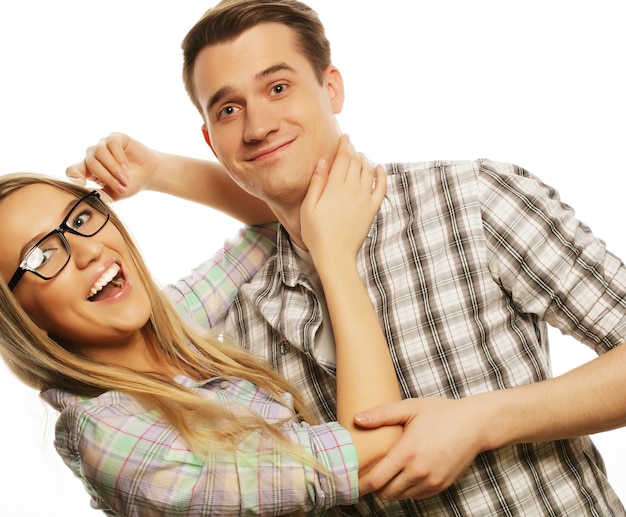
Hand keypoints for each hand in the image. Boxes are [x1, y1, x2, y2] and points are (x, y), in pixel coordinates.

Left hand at [66, 132, 159, 199]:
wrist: (149, 175)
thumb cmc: (130, 184)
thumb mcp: (113, 194)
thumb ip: (99, 195)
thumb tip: (86, 198)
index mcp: (88, 170)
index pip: (72, 170)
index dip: (74, 177)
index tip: (82, 186)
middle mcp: (93, 156)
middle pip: (91, 163)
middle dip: (106, 176)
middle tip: (120, 186)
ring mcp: (103, 145)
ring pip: (100, 152)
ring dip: (113, 168)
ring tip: (124, 178)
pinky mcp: (115, 138)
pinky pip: (112, 144)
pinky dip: (118, 157)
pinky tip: (126, 166)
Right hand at [300, 135, 385, 266]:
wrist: (335, 255)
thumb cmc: (316, 234)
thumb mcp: (308, 207)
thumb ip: (316, 183)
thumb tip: (322, 161)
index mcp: (334, 187)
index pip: (343, 158)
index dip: (344, 145)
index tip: (344, 137)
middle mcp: (352, 189)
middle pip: (356, 162)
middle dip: (353, 150)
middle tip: (350, 145)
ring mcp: (365, 198)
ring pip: (369, 170)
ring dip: (365, 160)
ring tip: (360, 156)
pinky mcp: (372, 209)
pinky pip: (382, 186)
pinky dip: (382, 174)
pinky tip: (380, 167)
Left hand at [355, 398, 482, 498]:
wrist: (475, 424)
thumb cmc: (442, 413)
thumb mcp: (410, 408)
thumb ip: (382, 414)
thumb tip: (357, 419)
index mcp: (408, 453)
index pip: (376, 480)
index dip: (361, 484)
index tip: (351, 480)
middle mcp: (419, 472)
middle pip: (386, 493)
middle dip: (373, 487)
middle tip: (366, 474)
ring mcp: (431, 481)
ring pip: (401, 496)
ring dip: (390, 489)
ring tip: (384, 473)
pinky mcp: (441, 485)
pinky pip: (416, 495)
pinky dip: (406, 489)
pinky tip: (403, 474)